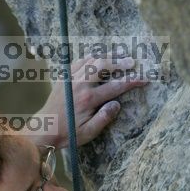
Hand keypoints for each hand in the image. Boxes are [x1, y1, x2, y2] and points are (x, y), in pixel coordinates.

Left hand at [30, 55, 146, 147]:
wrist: (44, 130)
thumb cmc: (67, 134)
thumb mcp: (88, 133)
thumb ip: (104, 118)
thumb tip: (117, 104)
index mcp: (88, 99)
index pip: (115, 86)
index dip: (132, 81)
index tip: (144, 78)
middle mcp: (80, 85)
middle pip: (103, 64)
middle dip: (119, 61)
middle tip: (131, 62)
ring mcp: (70, 79)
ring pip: (91, 59)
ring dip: (106, 56)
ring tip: (118, 56)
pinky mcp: (64, 78)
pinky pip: (79, 62)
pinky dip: (90, 58)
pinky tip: (97, 59)